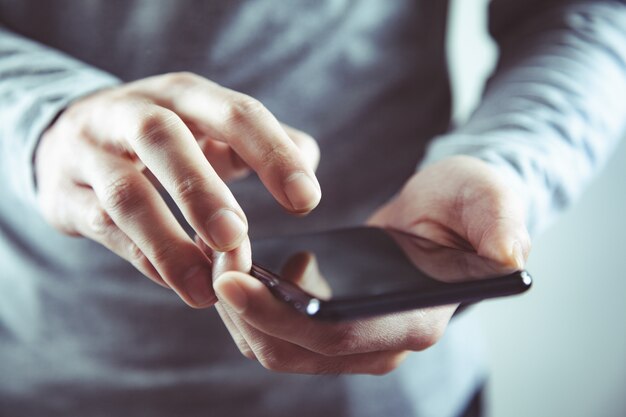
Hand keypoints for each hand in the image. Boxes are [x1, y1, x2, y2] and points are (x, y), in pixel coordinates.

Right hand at [35, 72, 320, 307]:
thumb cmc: (165, 140)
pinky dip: (144, 259)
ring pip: (127, 194)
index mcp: (184, 95)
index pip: (235, 113)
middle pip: (164, 139)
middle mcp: (133, 112)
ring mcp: (92, 151)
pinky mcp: (65, 194)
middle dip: (202, 192)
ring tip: (205, 288)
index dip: (273, 154)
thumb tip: (307, 165)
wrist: (73, 139)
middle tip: (236, 239)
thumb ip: (263, 143)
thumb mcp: (210, 127)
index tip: (306, 201)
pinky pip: (104, 228)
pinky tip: (177, 282)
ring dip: (168, 243)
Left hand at [209, 155, 529, 373]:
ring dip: (237, 311)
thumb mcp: (488, 197)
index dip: (279, 315)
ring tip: (217, 260)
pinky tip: (233, 269)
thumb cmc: (466, 206)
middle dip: (243, 309)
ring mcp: (354, 343)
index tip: (230, 279)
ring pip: (275, 349)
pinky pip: (274, 335)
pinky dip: (246, 309)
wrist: (447, 218)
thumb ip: (501, 221)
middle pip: (293, 350)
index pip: (338, 336)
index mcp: (416, 317)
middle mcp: (383, 343)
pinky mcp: (331, 331)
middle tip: (212, 258)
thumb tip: (509, 255)